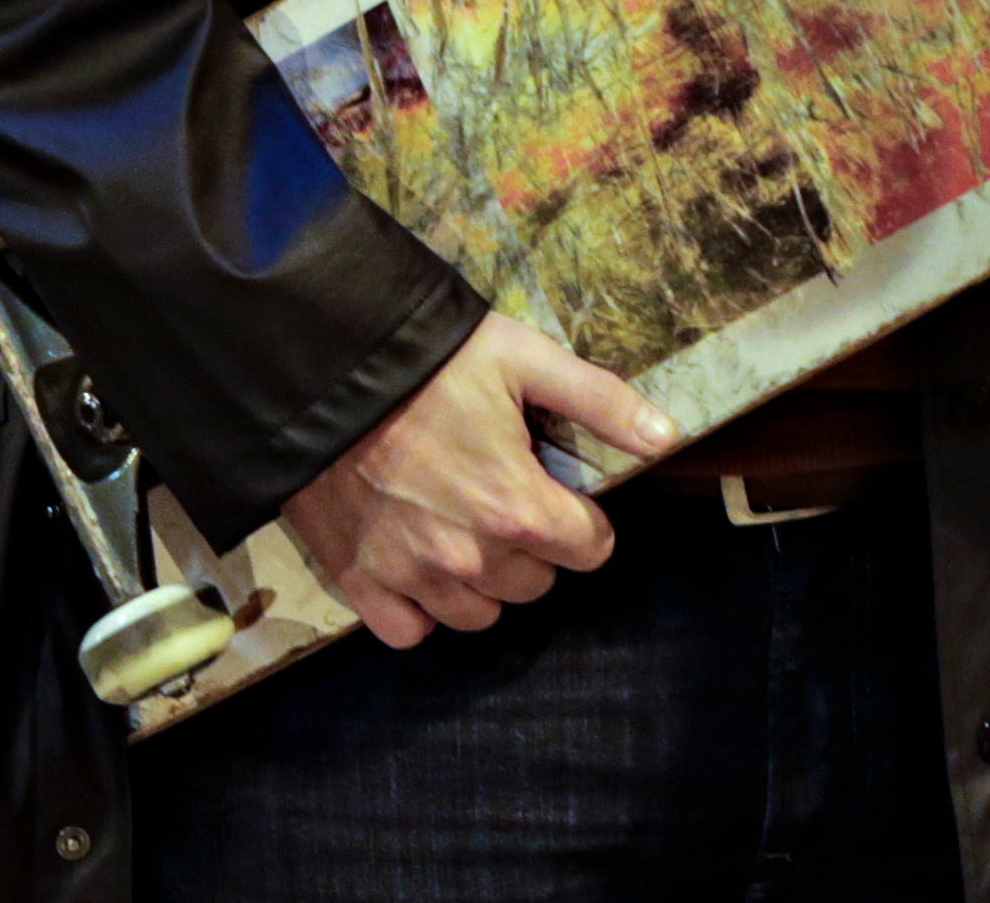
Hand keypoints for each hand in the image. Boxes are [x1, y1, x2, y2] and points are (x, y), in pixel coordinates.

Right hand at [278, 313, 679, 645]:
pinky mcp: (359, 581)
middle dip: (533, 546)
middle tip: (504, 496)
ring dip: (481, 582)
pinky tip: (418, 562)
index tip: (560, 492)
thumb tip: (667, 436)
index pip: (589, 550)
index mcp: (517, 507)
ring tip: (462, 527)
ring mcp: (411, 576)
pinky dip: (418, 609)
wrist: (323, 369)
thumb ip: (599, 402)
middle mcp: (469, 558)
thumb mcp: (524, 359)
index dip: (582, 519)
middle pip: (536, 585)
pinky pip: (409, 631)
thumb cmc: (429, 361)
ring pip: (478, 615)